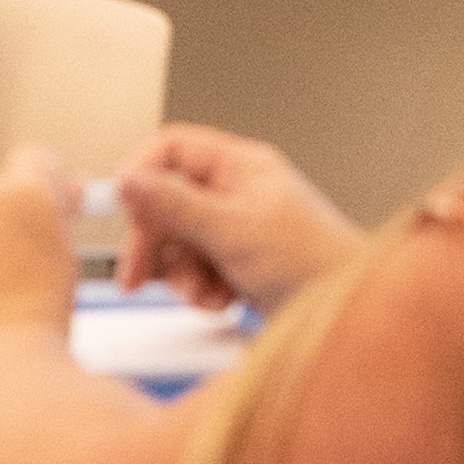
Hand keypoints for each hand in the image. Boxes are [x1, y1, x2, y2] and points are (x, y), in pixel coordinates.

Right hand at [113, 129, 360, 315]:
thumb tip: (129, 178)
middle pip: (164, 203)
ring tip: (206, 289)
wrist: (341, 314)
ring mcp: (232, 230)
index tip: (122, 210)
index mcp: (239, 166)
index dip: (141, 175)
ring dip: (180, 274)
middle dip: (153, 242)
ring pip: (174, 243)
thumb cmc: (312, 260)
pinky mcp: (233, 265)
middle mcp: (234, 192)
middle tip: (138, 275)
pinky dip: (199, 291)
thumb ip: (176, 205)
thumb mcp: (232, 229)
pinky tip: (222, 299)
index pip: (172, 149)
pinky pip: (192, 272)